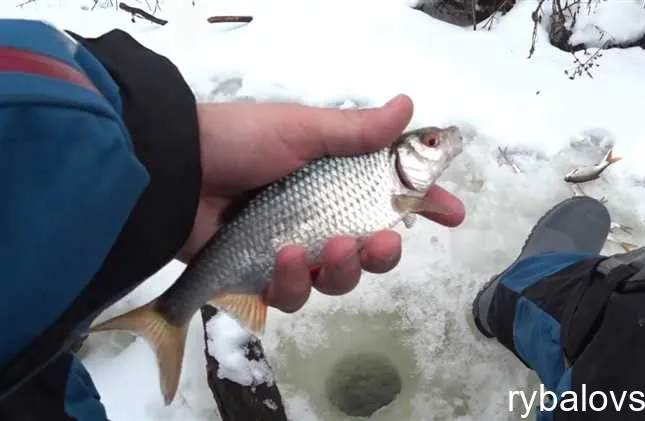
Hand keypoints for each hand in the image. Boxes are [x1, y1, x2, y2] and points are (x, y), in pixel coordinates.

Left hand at [178, 95, 464, 312]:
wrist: (175, 169)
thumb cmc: (240, 141)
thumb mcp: (302, 130)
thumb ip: (356, 131)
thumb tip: (408, 106)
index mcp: (335, 181)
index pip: (390, 196)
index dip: (424, 205)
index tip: (452, 213)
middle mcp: (319, 218)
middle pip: (370, 252)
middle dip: (383, 253)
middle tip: (380, 241)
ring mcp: (292, 250)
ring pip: (336, 280)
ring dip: (339, 269)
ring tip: (319, 248)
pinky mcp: (261, 275)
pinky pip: (292, 295)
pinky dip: (293, 281)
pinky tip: (282, 258)